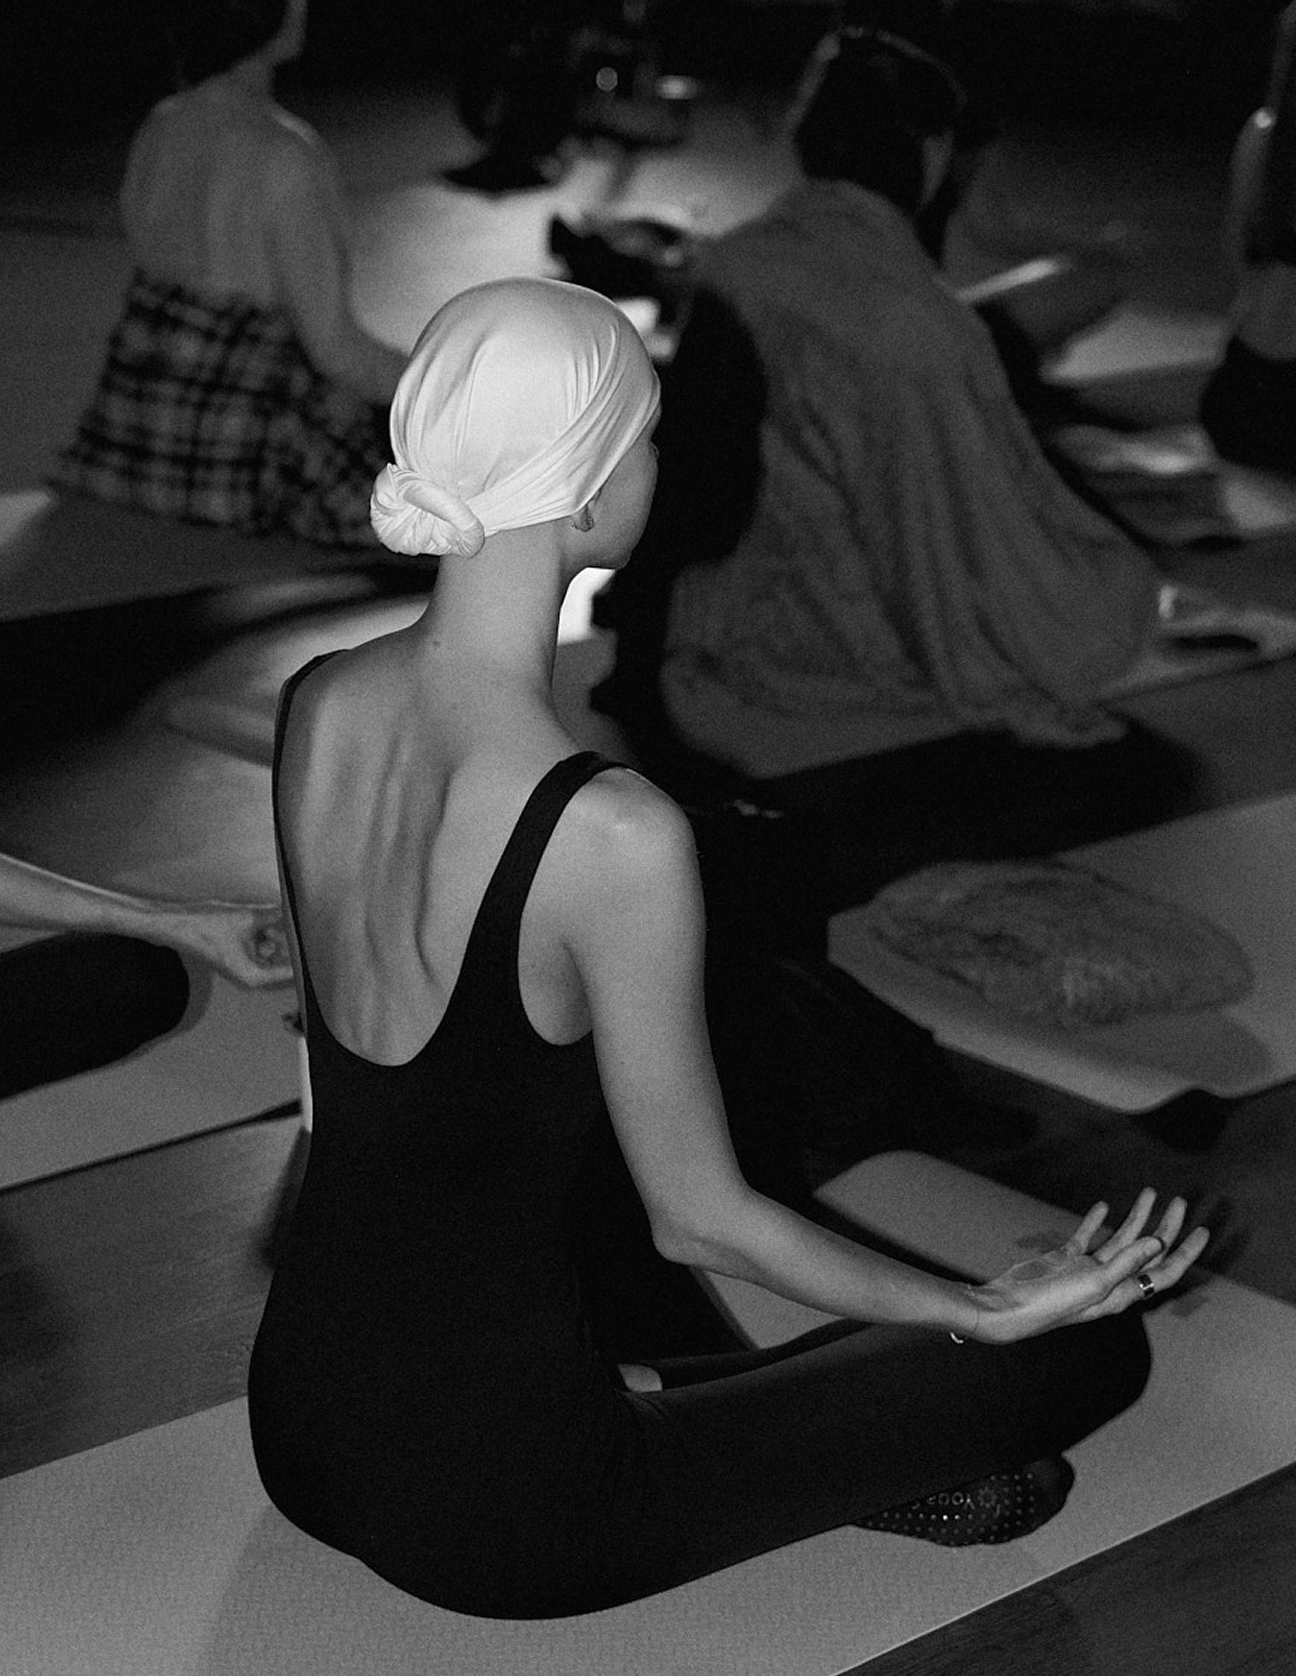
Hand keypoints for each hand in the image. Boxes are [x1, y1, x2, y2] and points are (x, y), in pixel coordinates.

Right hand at [964, 1189, 1208, 1344]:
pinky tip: (1103, 1206)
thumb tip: (1158, 1243)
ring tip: (1148, 1192)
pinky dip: (1097, 1221)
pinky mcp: (1066, 1260)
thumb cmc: (1052, 1302)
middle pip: (1147, 1251)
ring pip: (1121, 1240)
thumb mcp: (1095, 1282)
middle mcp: (1110, 1282)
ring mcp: (1088, 1270)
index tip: (1202, 1230)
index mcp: (1122, 1293)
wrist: (1009, 1305)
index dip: (1187, 1252)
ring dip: (1136, 1216)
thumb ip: (1127, 1261)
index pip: (1165, 1271)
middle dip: (1165, 1226)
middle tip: (1179, 1201)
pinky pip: (1089, 1237)